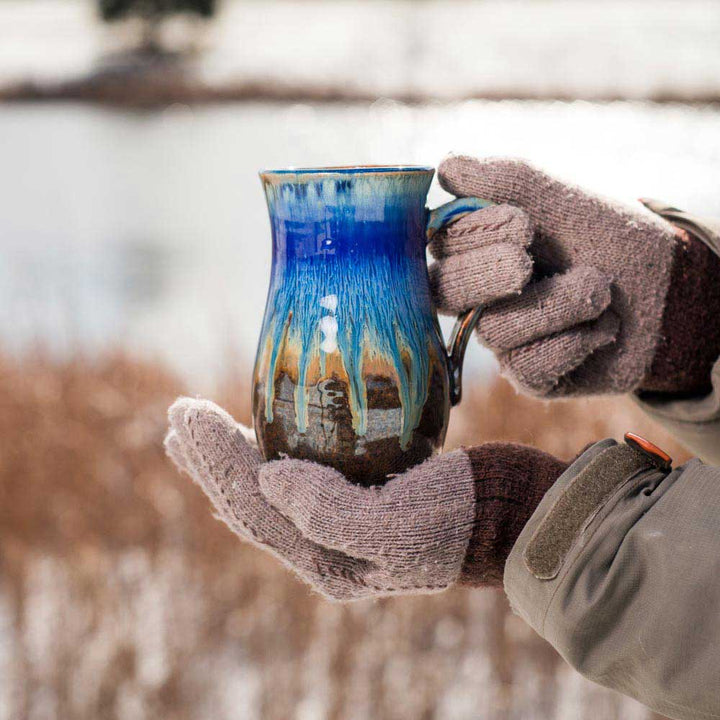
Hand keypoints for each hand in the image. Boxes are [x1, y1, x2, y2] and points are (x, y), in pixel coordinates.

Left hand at [165, 397, 565, 600]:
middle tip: (178, 415)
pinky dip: (268, 454)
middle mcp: (326, 547)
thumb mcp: (400, 526)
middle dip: (209, 457)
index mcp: (327, 560)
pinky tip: (256, 440)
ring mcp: (342, 522)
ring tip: (195, 428)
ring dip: (230, 456)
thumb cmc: (464, 520)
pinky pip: (298, 477)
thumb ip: (330, 515)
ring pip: (268, 489)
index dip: (213, 461)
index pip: (251, 506)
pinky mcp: (361, 495)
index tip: (185, 414)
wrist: (516, 514)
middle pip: (249, 500)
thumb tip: (270, 479)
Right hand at [429, 156, 680, 396]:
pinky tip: (602, 328)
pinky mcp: (530, 375)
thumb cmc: (608, 236)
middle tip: (527, 263)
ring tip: (600, 290)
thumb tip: (445, 166)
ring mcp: (504, 337)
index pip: (441, 247)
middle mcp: (481, 296)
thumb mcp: (560, 199)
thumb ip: (505, 179)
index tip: (523, 225)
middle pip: (446, 293)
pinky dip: (573, 342)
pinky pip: (528, 366)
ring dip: (557, 305)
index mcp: (479, 249)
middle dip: (488, 275)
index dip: (471, 239)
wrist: (666, 286)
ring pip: (495, 331)